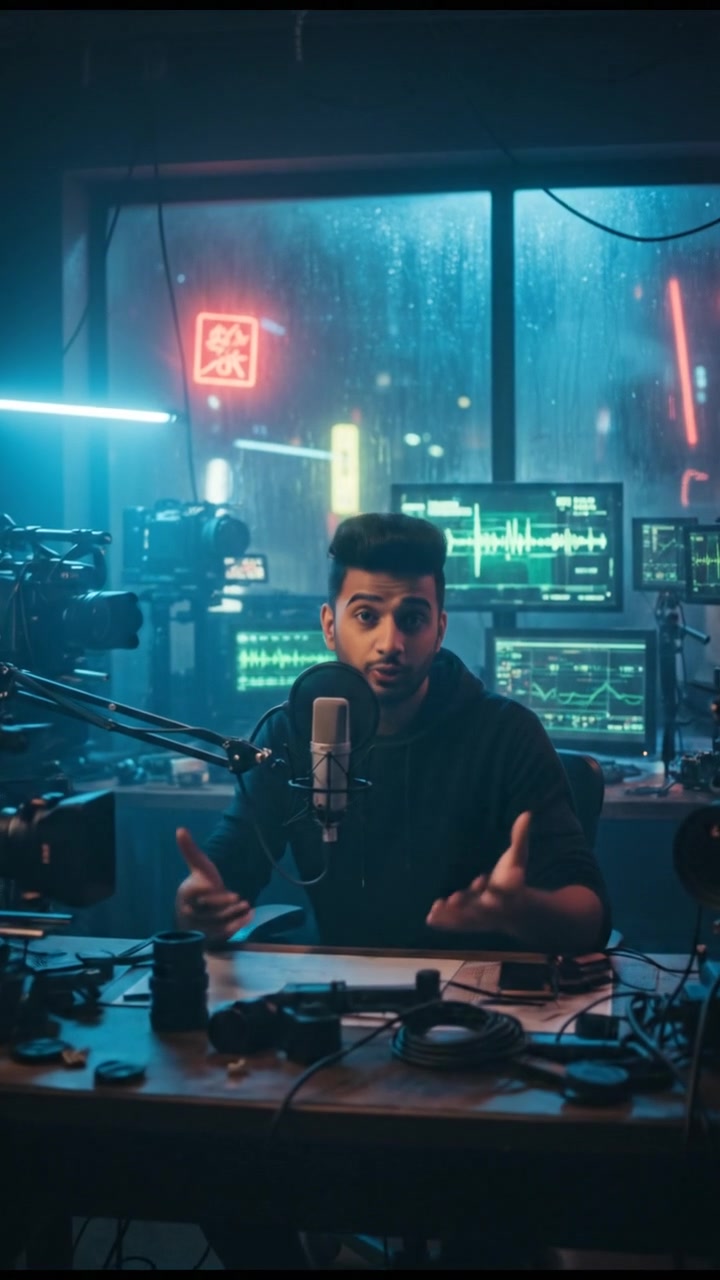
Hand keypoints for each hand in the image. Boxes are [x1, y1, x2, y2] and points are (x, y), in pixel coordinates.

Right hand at [175, 827, 253, 942]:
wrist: (197, 911)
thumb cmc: (200, 886)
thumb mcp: (199, 866)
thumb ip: (190, 850)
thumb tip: (180, 829)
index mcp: (186, 894)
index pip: (196, 893)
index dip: (208, 892)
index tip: (219, 887)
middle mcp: (189, 912)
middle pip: (207, 910)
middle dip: (224, 905)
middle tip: (240, 898)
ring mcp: (198, 927)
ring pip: (216, 923)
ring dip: (233, 915)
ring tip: (248, 906)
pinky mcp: (208, 937)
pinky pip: (222, 934)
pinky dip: (237, 926)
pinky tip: (249, 916)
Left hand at [426, 811, 531, 933]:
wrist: (514, 912)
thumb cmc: (511, 878)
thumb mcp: (519, 857)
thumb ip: (520, 838)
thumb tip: (526, 812)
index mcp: (510, 892)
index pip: (511, 888)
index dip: (510, 882)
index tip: (510, 875)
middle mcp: (496, 907)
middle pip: (485, 907)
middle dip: (470, 902)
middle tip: (455, 897)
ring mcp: (482, 917)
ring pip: (468, 918)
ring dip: (453, 914)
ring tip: (438, 906)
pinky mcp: (471, 922)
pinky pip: (457, 924)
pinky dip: (445, 922)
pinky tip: (430, 917)